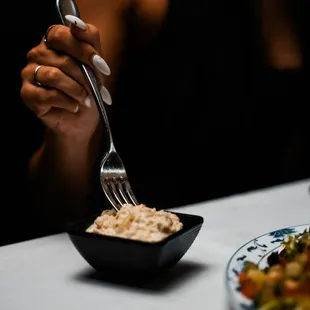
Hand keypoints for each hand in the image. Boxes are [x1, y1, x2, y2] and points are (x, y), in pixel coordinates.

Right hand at [20, 15, 111, 138]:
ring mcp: (29, 73)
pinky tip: (74, 106)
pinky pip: (48, 95)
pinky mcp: (27, 94)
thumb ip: (89, 41)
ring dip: (77, 91)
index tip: (101, 66)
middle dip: (84, 77)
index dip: (83, 50)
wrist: (82, 119)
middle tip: (95, 89)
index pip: (61, 35)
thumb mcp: (95, 65)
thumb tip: (78, 24)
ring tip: (85, 100)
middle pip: (62, 58)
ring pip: (54, 76)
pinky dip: (68, 102)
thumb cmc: (88, 89)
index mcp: (53, 42)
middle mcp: (38, 54)